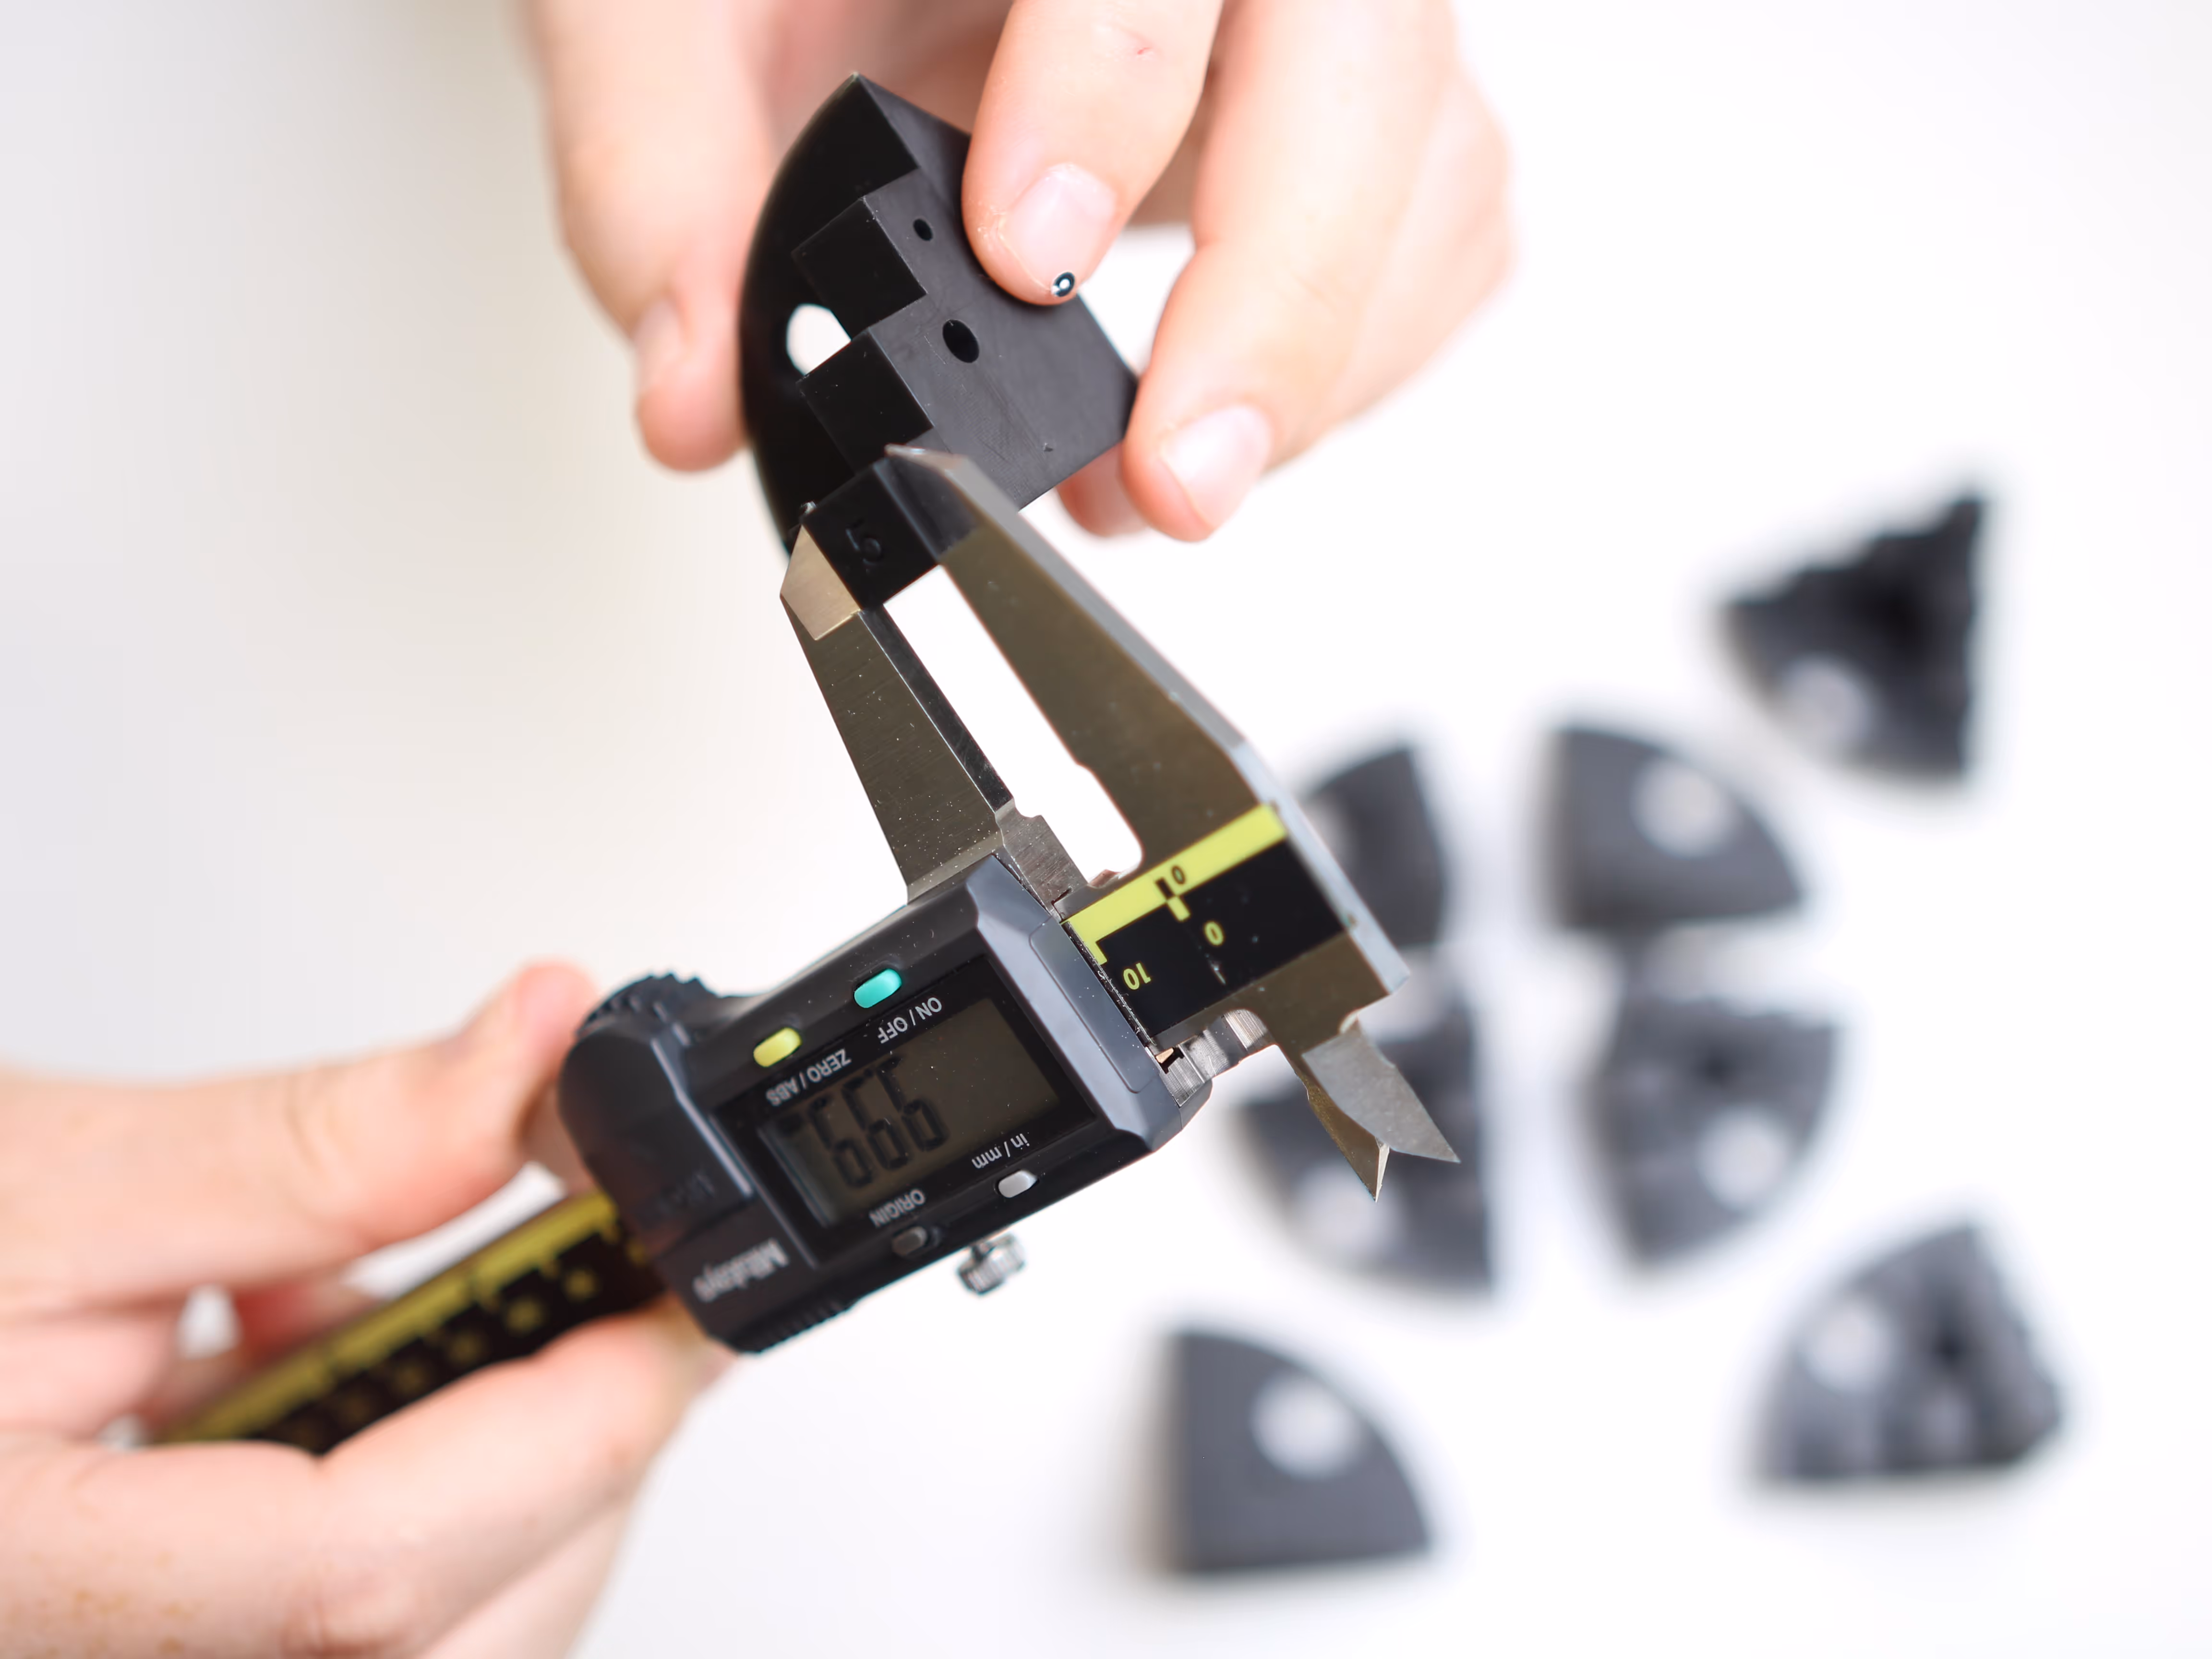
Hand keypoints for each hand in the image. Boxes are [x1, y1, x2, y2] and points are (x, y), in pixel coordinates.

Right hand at [0, 966, 726, 1657]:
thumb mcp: (36, 1177)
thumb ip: (314, 1141)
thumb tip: (534, 1053)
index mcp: (21, 1587)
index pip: (358, 1571)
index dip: (565, 1429)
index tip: (674, 1307)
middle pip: (432, 1636)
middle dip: (573, 1458)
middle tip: (621, 1297)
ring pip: (425, 1643)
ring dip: (501, 1476)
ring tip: (431, 1313)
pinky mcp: (167, 1635)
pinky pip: (353, 1622)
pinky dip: (416, 1494)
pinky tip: (340, 1370)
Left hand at [528, 0, 1510, 539]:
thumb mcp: (666, 0)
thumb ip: (657, 158)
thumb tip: (696, 386)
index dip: (1109, 92)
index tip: (1024, 258)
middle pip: (1371, 70)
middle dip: (1282, 294)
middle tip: (1172, 475)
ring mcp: (1334, 22)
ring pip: (1435, 172)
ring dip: (1314, 359)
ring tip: (1150, 477)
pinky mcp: (1369, 116)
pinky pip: (1443, 236)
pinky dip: (1348, 361)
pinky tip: (1210, 412)